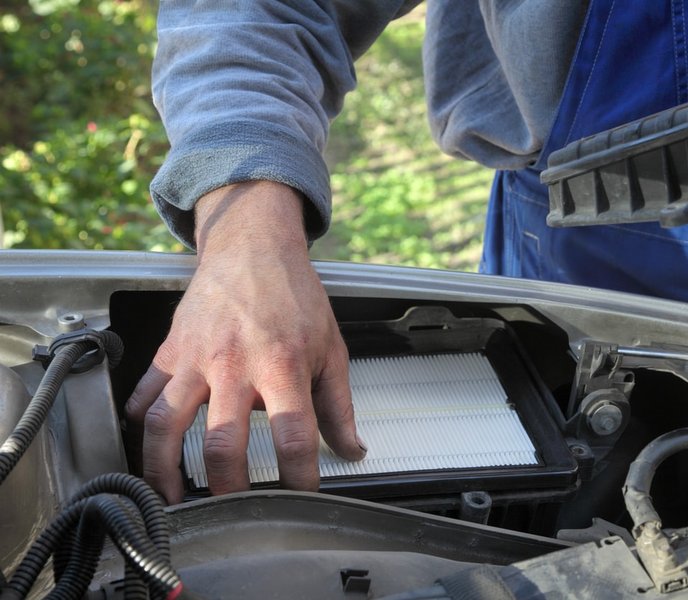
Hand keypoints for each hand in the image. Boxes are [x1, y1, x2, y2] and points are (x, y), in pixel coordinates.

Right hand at [126, 181, 365, 503]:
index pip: (292, 436)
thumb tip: (352, 448)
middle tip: (235, 510)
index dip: (298, 477)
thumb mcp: (330, 347)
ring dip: (165, 470)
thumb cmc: (294, 295)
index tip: (301, 497)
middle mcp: (234, 365)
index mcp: (282, 365)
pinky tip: (147, 449)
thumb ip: (338, 404)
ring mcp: (195, 358)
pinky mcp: (170, 351)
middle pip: (222, 443)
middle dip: (228, 488)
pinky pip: (144, 395)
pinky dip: (139, 426)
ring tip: (175, 499)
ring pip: (166, 425)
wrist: (252, 247)